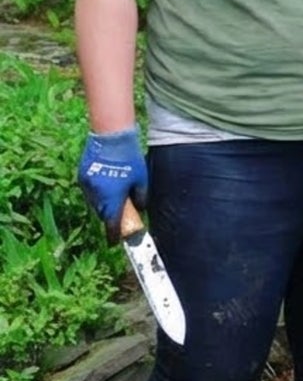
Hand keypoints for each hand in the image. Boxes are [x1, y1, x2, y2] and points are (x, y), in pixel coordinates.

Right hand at [78, 127, 147, 243]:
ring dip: (103, 206)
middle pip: (102, 214)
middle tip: (120, 218)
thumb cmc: (130, 158)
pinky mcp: (82, 177)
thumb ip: (141, 198)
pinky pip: (89, 192)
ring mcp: (87, 186)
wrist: (110, 137)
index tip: (115, 243)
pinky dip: (97, 194)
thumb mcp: (142, 179)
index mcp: (112, 198)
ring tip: (114, 200)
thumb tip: (139, 209)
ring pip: (94, 204)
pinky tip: (106, 187)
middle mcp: (96, 195)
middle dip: (110, 218)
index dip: (113, 235)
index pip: (111, 224)